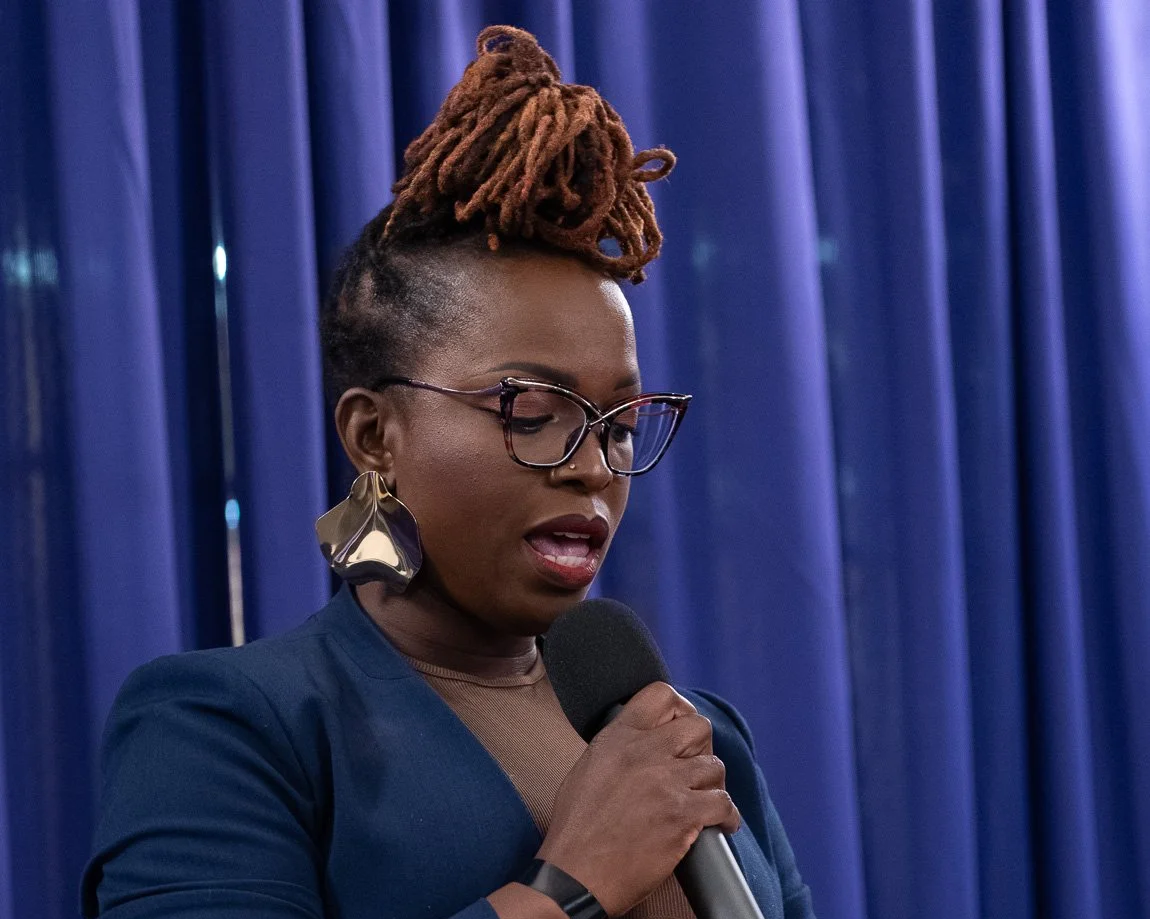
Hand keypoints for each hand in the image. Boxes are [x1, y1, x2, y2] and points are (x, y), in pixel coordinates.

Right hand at [536, 682, 739, 915]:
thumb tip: (639, 746)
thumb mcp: (587, 770)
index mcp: (618, 738)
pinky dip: (728, 817)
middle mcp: (644, 753)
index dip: (678, 709)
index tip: (681, 730)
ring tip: (703, 801)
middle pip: (698, 727)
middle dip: (702, 747)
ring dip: (712, 785)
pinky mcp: (683, 815)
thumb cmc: (576, 831)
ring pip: (714, 766)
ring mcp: (666, 782)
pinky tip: (720, 825)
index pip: (660, 694)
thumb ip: (617, 750)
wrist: (576, 874)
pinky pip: (724, 804)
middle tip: (694, 769)